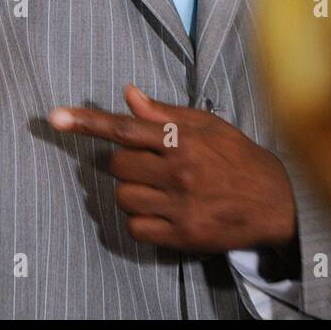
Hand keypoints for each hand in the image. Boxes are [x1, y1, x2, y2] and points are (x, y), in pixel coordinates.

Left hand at [49, 84, 296, 253]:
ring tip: (159, 189)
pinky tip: (161, 211)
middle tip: (149, 164)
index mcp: (184, 139)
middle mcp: (179, 171)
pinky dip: (140, 220)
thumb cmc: (239, 158)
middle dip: (125, 162)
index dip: (87, 122)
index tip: (55, 117)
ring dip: (131, 192)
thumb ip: (165, 113)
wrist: (276, 202)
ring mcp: (179, 205)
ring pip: (122, 197)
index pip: (125, 127)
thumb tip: (128, 94)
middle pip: (117, 164)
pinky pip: (135, 227)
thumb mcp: (208, 126)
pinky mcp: (181, 235)